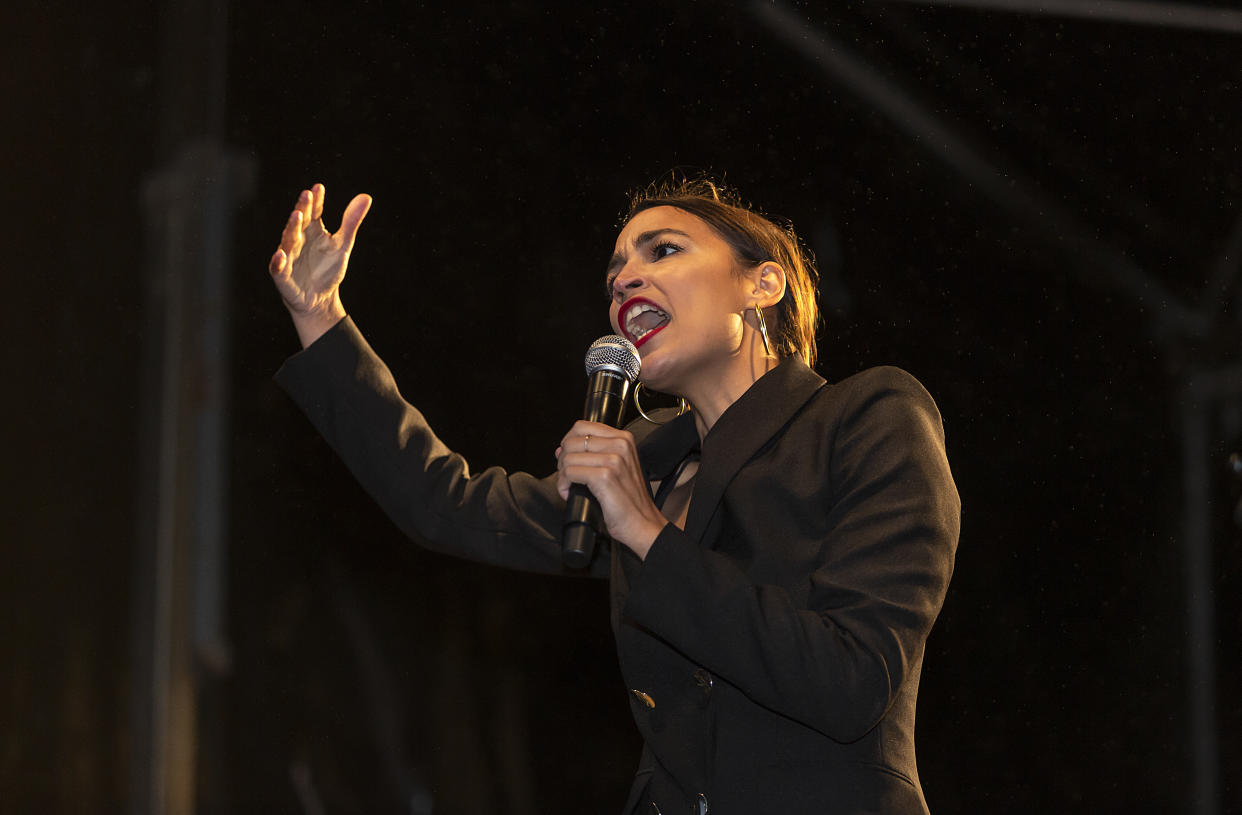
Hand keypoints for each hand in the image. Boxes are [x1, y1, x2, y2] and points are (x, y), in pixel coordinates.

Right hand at [268, 183, 371, 346]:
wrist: (320, 299)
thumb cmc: (328, 269)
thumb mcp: (343, 244)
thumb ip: (351, 222)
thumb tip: (366, 197)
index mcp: (311, 230)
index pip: (313, 212)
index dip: (316, 201)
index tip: (319, 188)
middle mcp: (298, 239)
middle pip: (300, 222)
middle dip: (303, 209)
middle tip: (307, 196)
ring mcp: (289, 256)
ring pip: (288, 240)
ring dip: (292, 228)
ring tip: (297, 216)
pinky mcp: (283, 275)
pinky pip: (279, 268)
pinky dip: (278, 261)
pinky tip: (281, 254)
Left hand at [556, 421, 668, 558]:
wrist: (643, 523)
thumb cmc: (629, 500)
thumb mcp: (616, 468)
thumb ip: (592, 454)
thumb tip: (561, 449)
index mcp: (624, 439)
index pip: (582, 426)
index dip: (568, 441)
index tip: (568, 457)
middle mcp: (620, 445)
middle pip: (572, 441)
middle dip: (563, 460)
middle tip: (567, 476)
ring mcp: (613, 460)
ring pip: (568, 457)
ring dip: (562, 475)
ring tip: (569, 487)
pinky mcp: (605, 477)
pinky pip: (570, 473)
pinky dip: (564, 485)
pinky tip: (569, 493)